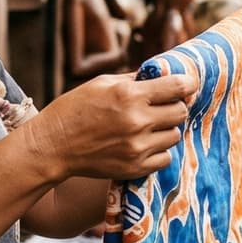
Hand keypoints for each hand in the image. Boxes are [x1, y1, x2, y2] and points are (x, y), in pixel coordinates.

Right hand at [29, 70, 195, 180]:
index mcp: (129, 95)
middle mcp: (137, 121)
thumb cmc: (75, 109)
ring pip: (174, 136)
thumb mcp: (102, 83)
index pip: (178, 86)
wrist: (53, 145)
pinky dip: (158, 151)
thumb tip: (162, 75)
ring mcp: (138, 147)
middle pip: (180, 112)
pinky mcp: (135, 168)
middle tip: (162, 107)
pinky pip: (165, 158)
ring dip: (165, 130)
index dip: (187, 84)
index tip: (187, 84)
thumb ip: (134, 79)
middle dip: (174, 107)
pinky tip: (142, 144)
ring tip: (147, 127)